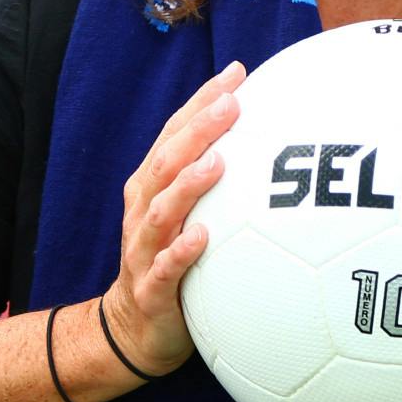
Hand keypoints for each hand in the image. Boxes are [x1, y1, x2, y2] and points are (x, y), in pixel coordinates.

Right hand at [103, 60, 240, 376]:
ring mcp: (144, 248)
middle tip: (232, 105)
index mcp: (152, 186)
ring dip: (187, 185)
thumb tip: (266, 140)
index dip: (202, 101)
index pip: (175, 133)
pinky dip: (181, 250)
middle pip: (166, 161)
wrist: (135, 329)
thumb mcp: (188, 213)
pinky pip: (165, 267)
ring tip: (217, 163)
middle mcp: (143, 210)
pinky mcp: (151, 288)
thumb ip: (213, 178)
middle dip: (197, 130)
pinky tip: (203, 236)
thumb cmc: (171, 259)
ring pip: (159, 210)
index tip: (236, 73)